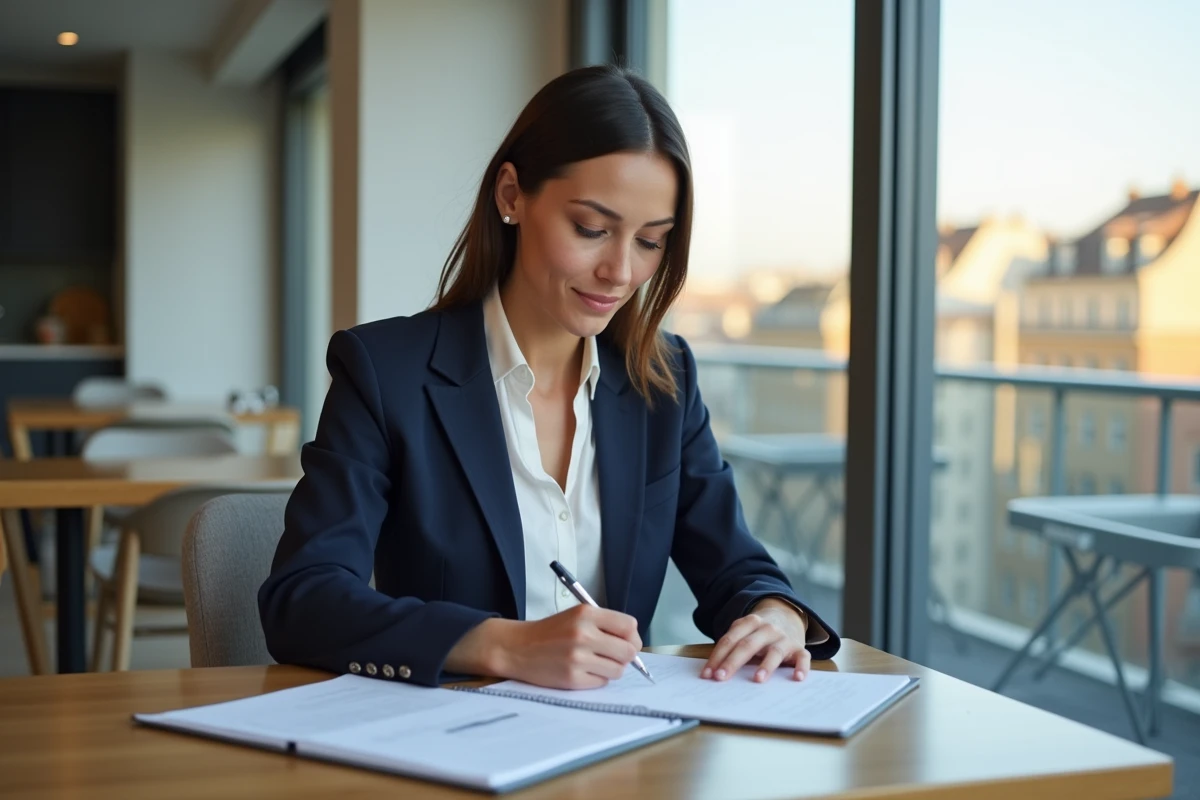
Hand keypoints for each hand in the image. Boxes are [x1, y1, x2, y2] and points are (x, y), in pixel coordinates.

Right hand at [447, 605, 641, 689]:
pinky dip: (596, 679)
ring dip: (611, 669)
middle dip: (625, 656)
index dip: (632, 637)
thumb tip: (634, 645)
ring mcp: (577, 658)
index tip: (627, 642)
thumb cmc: (550, 632)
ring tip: (594, 663)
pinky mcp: (572, 679)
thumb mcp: (577, 616)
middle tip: (612, 656)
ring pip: (618, 670)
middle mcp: (583, 634)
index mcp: (586, 614)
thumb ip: (605, 625)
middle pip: (628, 651)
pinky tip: (582, 671)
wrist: (517, 648)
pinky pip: (601, 682)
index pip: (629, 626)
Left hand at [701, 598, 810, 682]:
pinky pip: (803, 657)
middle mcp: (767, 629)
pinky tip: (797, 677)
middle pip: (748, 645)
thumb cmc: (758, 633)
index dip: (717, 657)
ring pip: (774, 651)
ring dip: (766, 665)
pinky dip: (801, 667)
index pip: (730, 640)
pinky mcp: (799, 648)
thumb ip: (732, 646)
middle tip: (721, 678)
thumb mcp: (744, 632)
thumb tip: (713, 671)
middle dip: (733, 662)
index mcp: (749, 622)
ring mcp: (784, 638)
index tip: (707, 674)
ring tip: (757, 679)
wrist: (787, 615)